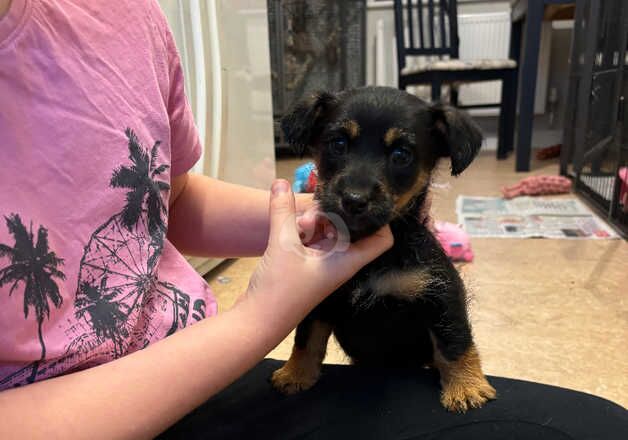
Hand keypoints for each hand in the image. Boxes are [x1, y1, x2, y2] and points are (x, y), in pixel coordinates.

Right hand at [241, 179, 392, 320]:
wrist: (258, 321)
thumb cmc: (279, 288)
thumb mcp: (282, 244)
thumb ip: (283, 211)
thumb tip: (281, 182)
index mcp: (348, 260)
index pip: (382, 239)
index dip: (378, 220)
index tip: (358, 204)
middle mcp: (341, 262)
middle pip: (352, 230)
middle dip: (334, 215)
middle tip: (311, 215)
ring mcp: (324, 265)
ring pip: (330, 233)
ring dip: (315, 222)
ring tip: (297, 222)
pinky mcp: (308, 266)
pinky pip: (315, 241)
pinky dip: (305, 231)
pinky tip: (289, 225)